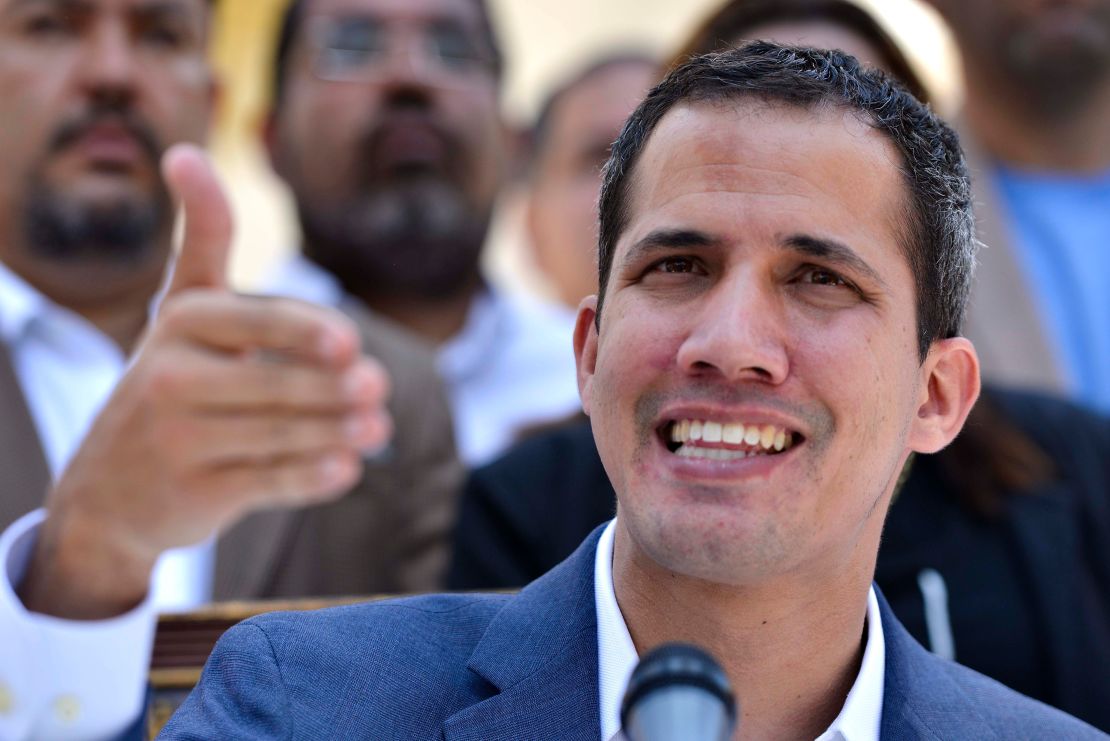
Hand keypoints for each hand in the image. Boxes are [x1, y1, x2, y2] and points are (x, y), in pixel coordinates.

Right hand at [18, 145, 391, 618]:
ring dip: (338, 432)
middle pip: (273, 384)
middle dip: (333, 389)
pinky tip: (347, 469)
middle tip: (378, 387)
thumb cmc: (170, 380)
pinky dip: (312, 477)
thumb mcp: (180, 307)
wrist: (108, 488)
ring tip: (378, 427)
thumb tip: (184, 154)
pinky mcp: (193, 494)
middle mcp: (168, 380)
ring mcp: (177, 442)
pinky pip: (268, 483)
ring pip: (278, 436)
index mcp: (178, 324)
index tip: (348, 344)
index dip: (300, 333)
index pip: (249, 323)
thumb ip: (201, 238)